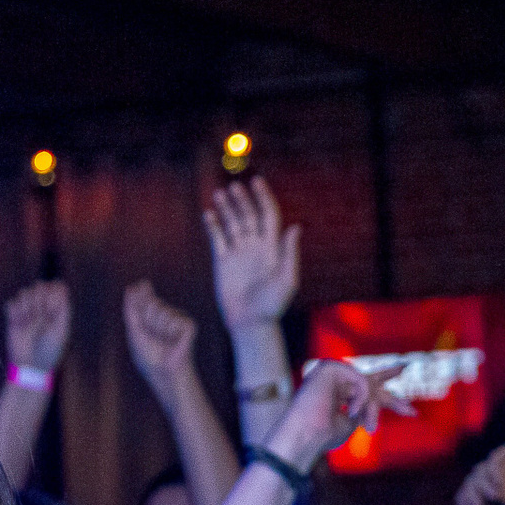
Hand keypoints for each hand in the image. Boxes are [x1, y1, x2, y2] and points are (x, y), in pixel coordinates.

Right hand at [3, 281, 70, 372]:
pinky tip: (19, 323)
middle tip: (40, 315)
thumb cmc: (49, 350)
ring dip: (27, 305)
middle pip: (38, 286)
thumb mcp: (60, 330)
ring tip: (29, 322)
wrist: (29, 366)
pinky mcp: (13, 318)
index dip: (53, 290)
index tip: (52, 304)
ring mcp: (27, 312)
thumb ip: (62, 308)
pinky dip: (14, 310)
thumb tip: (62, 286)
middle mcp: (43, 309)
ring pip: (24, 292)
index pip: (56, 287)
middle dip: (39, 297)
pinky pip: (11, 302)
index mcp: (58, 310)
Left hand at [122, 281, 196, 396]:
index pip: (147, 298)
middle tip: (152, 336)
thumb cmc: (148, 355)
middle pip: (152, 303)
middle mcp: (166, 316)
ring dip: (158, 328)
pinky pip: (176, 319)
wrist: (163, 371)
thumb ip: (132, 309)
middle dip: (148, 319)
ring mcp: (179, 320)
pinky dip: (172, 331)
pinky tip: (174, 340)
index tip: (141, 283)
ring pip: (163, 310)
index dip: (142, 292)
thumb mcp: (134, 330)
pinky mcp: (189, 326)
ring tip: (163, 341)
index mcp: (153, 318)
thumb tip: (131, 288)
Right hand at [206, 176, 299, 328]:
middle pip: (249, 216)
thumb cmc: (273, 304)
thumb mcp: (287, 278)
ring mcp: (238, 253)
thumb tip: (295, 226)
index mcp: (272, 248)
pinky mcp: (223, 261)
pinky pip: (217, 238)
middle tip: (235, 187)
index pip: (268, 215)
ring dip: (227, 208)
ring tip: (220, 194)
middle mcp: (255, 246)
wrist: (251, 322)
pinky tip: (209, 214)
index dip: (264, 198)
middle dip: (243, 200)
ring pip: (232, 223)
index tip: (257, 182)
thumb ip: (289, 252)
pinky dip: (213, 226)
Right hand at [265, 360, 414, 469]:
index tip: (404, 368)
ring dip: (371, 408)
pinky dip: (361, 399)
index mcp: (338, 393)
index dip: (386, 376)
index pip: (365, 382)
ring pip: (367, 386)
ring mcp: (331, 372)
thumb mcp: (351, 422)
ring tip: (369, 427)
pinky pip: (360, 381)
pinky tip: (351, 411)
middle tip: (409, 390)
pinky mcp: (329, 368)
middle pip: (371, 381)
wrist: (305, 437)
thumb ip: (363, 409)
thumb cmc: (323, 435)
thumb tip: (376, 403)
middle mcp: (335, 380)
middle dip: (391, 392)